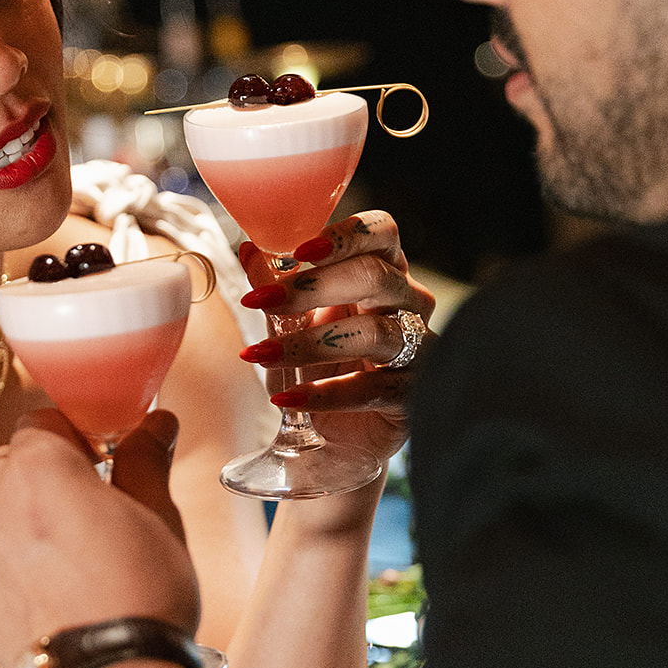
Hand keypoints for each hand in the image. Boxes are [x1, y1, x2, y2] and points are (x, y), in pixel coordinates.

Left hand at [0, 409, 200, 667]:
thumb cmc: (138, 597)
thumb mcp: (159, 515)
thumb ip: (146, 459)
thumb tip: (156, 425)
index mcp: (38, 467)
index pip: (42, 421)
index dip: (73, 437)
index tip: (98, 458)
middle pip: (12, 469)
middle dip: (47, 482)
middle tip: (92, 513)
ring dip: (24, 528)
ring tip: (73, 563)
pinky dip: (10, 576)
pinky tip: (50, 598)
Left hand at [238, 211, 435, 463]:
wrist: (343, 435)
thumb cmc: (324, 366)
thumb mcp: (293, 324)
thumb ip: (277, 288)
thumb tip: (250, 249)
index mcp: (383, 272)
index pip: (382, 232)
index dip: (346, 235)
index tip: (299, 250)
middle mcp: (409, 304)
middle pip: (375, 277)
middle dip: (314, 286)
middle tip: (263, 301)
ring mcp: (417, 349)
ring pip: (375, 334)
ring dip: (311, 343)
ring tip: (262, 356)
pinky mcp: (412, 395)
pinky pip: (371, 389)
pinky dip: (324, 394)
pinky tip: (287, 399)